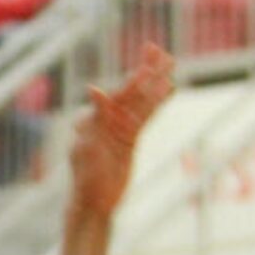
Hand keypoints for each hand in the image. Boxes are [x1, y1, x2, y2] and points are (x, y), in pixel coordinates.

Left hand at [70, 43, 173, 217]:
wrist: (94, 204)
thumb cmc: (85, 178)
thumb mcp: (88, 148)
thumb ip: (95, 117)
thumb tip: (94, 88)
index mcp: (95, 119)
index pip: (118, 95)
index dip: (133, 80)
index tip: (147, 66)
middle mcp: (107, 119)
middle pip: (131, 92)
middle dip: (145, 71)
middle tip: (158, 50)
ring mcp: (120, 128)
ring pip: (141, 101)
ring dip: (155, 83)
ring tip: (169, 62)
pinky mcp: (130, 139)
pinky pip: (146, 117)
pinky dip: (156, 103)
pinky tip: (168, 89)